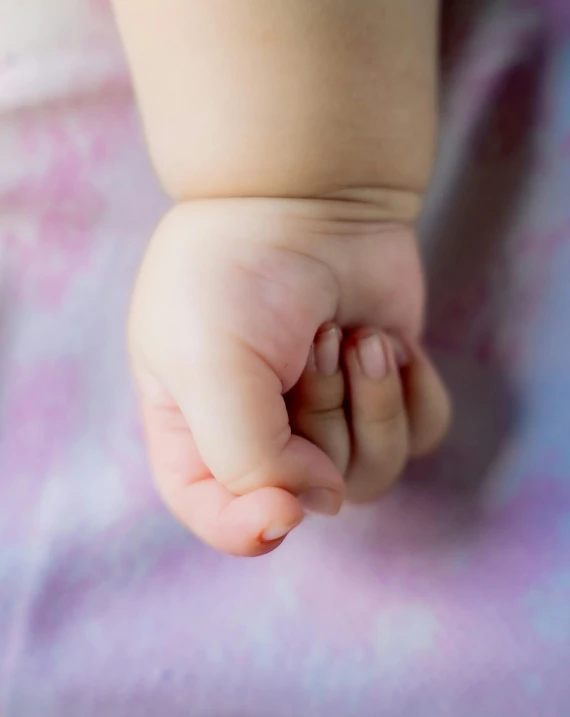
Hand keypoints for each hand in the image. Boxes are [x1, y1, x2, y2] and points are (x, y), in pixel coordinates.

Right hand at [128, 198, 449, 555]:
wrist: (306, 196)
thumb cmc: (234, 274)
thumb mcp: (208, 367)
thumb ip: (247, 456)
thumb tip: (319, 503)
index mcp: (194, 429)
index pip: (216, 514)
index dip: (248, 528)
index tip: (280, 510)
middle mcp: (260, 429)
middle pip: (309, 494)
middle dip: (321, 419)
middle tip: (311, 342)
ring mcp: (326, 412)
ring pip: (372, 473)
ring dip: (370, 403)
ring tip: (355, 336)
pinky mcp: (382, 390)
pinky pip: (419, 436)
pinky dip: (412, 394)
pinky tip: (386, 344)